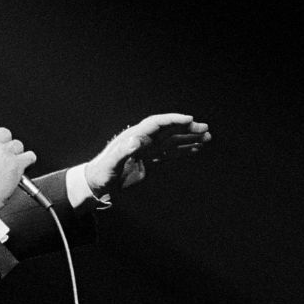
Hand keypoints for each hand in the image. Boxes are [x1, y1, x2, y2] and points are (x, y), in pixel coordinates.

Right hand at [0, 119, 37, 211]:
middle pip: (5, 132)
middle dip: (5, 143)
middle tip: (1, 155)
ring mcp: (5, 152)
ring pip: (18, 144)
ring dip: (16, 154)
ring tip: (10, 165)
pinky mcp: (17, 164)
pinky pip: (30, 156)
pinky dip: (28, 162)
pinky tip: (22, 168)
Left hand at [83, 113, 210, 193]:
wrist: (97, 184)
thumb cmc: (101, 173)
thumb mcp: (111, 164)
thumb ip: (123, 152)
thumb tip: (137, 141)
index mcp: (133, 136)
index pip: (157, 123)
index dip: (173, 120)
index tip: (190, 119)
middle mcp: (142, 140)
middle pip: (168, 130)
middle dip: (187, 128)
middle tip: (205, 129)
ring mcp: (146, 150)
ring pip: (172, 141)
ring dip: (189, 138)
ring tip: (207, 138)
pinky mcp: (148, 161)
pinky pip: (169, 153)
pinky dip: (183, 150)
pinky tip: (195, 149)